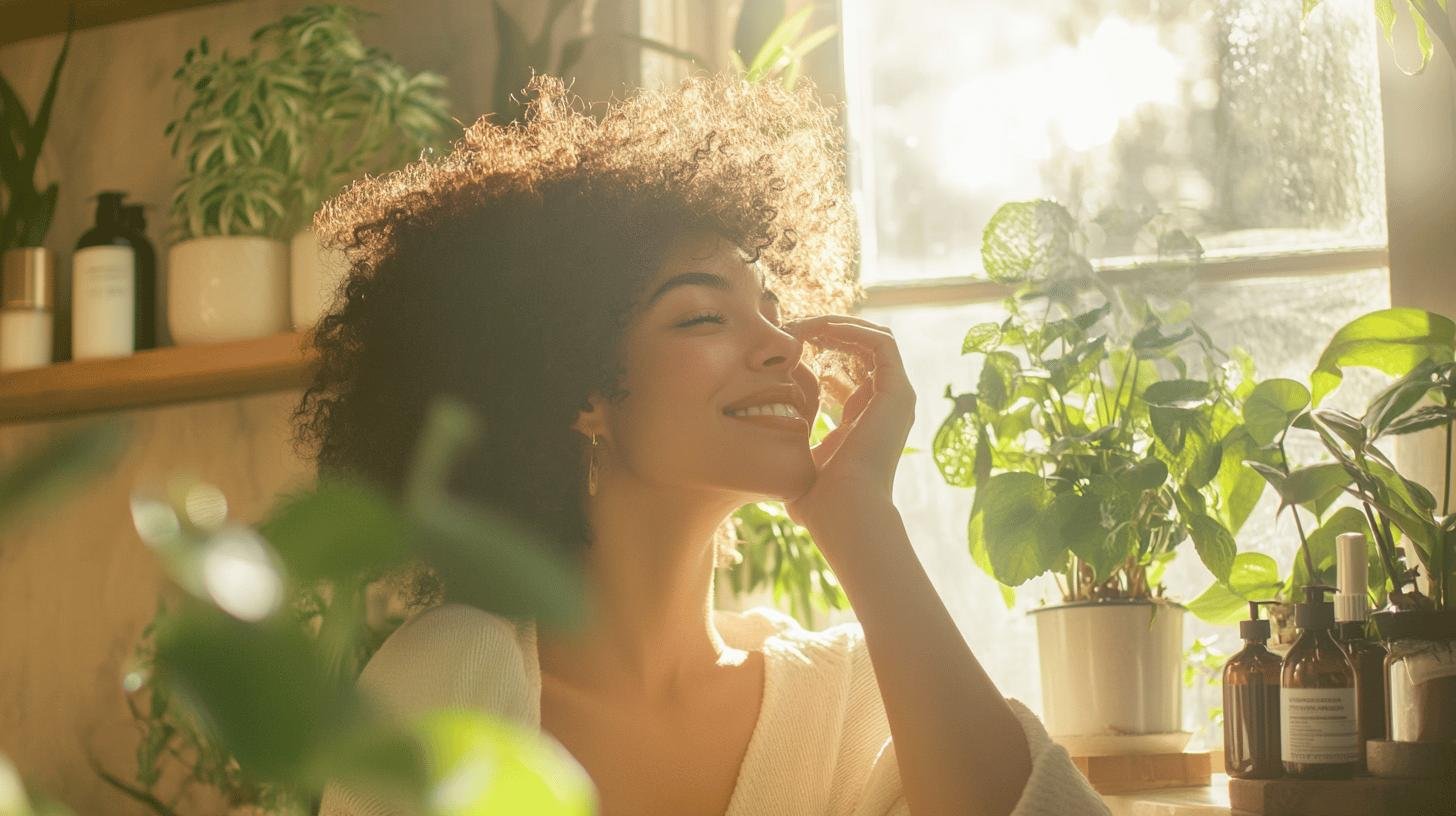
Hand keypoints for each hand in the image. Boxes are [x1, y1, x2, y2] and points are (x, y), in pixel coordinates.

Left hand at [781, 314, 915, 535]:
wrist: (844, 512)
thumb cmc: (818, 500)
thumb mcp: (801, 462)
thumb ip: (793, 447)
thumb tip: (767, 447)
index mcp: (866, 420)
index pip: (851, 372)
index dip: (821, 353)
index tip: (788, 347)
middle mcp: (887, 405)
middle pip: (864, 350)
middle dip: (829, 333)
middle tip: (794, 328)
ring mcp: (896, 398)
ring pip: (875, 339)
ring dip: (839, 326)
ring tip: (805, 324)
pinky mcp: (898, 392)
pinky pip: (881, 342)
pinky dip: (853, 330)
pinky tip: (820, 329)